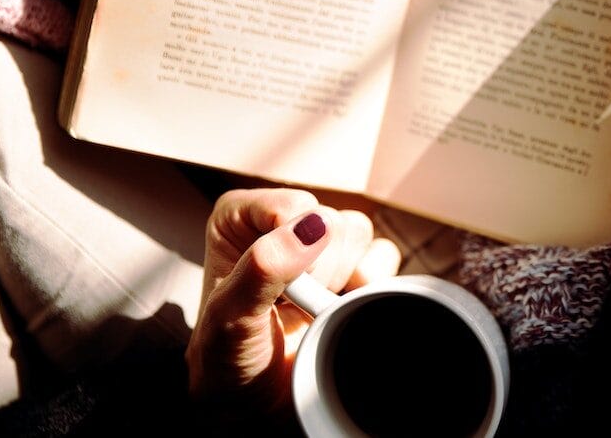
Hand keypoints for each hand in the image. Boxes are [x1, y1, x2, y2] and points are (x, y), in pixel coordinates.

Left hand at [185, 188, 400, 416]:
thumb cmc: (227, 360)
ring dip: (342, 279)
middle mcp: (280, 223)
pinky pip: (383, 254)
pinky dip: (370, 285)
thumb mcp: (229, 318)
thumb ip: (262, 269)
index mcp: (239, 219)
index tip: (278, 290)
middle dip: (317, 272)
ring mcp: (319, 245)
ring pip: (358, 232)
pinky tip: (340, 307)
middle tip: (292, 306)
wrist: (255, 404)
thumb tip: (311, 226)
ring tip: (313, 308)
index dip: (294, 250)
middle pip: (329, 220)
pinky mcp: (351, 266)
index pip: (290, 206)